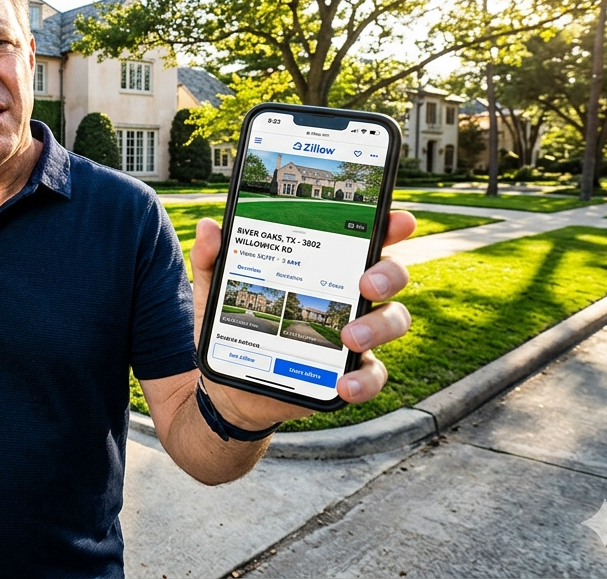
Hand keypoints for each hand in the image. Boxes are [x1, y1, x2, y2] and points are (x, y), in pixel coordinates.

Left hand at [192, 211, 415, 428]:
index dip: (388, 226)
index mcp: (324, 266)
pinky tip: (343, 383)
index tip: (397, 220)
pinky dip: (364, 379)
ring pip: (393, 320)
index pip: (364, 238)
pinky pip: (373, 374)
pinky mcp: (349, 371)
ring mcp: (355, 334)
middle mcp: (349, 295)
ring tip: (349, 336)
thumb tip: (209, 226)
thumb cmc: (234, 325)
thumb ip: (212, 259)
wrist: (229, 385)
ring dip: (379, 326)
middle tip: (366, 283)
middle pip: (390, 275)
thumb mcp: (216, 291)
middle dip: (388, 275)